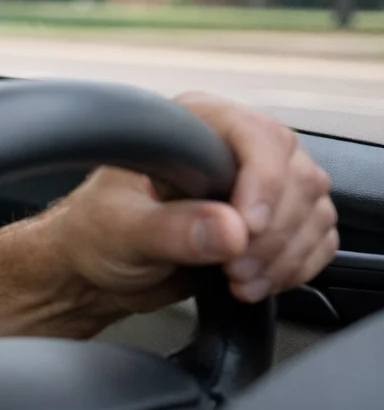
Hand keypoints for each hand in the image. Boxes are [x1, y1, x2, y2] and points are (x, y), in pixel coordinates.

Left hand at [50, 92, 337, 313]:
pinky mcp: (271, 221)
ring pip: (312, 210)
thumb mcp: (120, 232)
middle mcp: (232, 147)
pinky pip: (316, 239)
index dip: (264, 183)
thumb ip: (170, 230)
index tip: (247, 229)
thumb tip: (228, 229)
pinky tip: (255, 283)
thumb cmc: (94, 235)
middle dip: (273, 233)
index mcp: (193, 126)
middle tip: (234, 268)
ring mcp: (257, 184)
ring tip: (237, 280)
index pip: (257, 138)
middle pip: (297, 177)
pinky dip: (296, 267)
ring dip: (285, 255)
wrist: (95, 271)